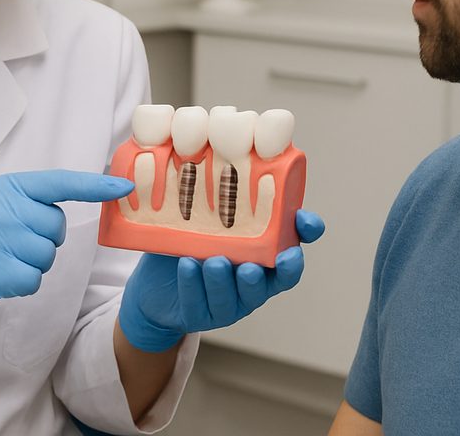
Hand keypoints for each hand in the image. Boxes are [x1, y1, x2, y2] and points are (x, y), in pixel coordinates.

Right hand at [0, 169, 133, 348]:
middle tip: (10, 245)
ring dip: (31, 264)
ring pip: (46, 255)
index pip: (56, 182)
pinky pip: (33, 279)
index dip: (94, 184)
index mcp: (0, 187)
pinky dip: (21, 283)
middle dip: (43, 240)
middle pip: (56, 227)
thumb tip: (70, 204)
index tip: (124, 186)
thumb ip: (23, 201)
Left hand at [118, 209, 325, 351]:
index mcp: (262, 257)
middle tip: (252, 263)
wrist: (153, 287)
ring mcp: (228, 303)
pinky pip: (199, 303)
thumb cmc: (188, 244)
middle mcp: (252, 282)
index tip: (303, 220)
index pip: (294, 248)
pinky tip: (187, 266)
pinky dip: (193, 285)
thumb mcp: (204, 219)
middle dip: (268, 273)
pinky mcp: (199, 314)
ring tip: (213, 261)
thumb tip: (220, 145)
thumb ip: (218, 195)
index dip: (306, 235)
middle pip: (273, 281)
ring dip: (224, 280)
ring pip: (234, 297)